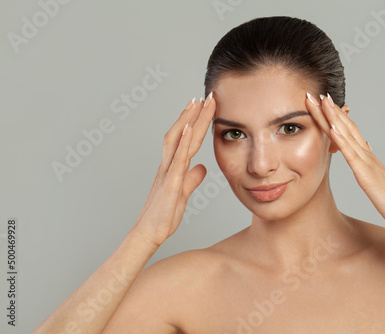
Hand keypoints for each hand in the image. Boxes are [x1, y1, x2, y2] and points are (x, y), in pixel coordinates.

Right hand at [132, 94, 215, 246]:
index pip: (186, 139)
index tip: (205, 106)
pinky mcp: (169, 184)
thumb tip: (202, 168)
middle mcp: (168, 165)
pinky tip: (187, 129)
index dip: (195, 122)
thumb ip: (192, 179)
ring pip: (177, 141)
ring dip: (188, 120)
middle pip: (181, 133)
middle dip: (194, 114)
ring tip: (197, 102)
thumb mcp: (183, 194)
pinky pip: (176, 161)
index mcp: (172, 167)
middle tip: (206, 95)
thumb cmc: (163, 216)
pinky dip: (181, 144)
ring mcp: (167, 173)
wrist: (149, 234)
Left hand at [305, 92, 384, 233]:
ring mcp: (367, 162)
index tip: (320, 102)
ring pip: (347, 135)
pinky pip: (352, 155)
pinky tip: (332, 128)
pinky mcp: (366, 174)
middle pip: (345, 127)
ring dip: (333, 117)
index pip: (347, 131)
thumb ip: (368, 159)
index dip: (333, 116)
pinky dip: (342, 139)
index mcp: (365, 155)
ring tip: (322, 101)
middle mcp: (366, 154)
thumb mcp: (375, 176)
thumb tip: (364, 144)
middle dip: (329, 110)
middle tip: (314, 93)